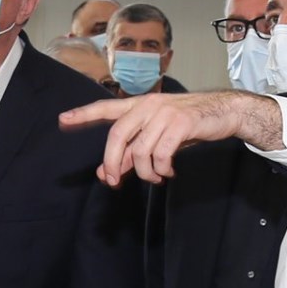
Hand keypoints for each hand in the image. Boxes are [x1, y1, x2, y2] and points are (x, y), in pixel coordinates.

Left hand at [58, 90, 283, 186]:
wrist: (224, 112)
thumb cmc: (187, 125)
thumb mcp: (156, 137)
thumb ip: (131, 152)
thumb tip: (108, 172)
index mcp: (139, 106)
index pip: (105, 108)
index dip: (83, 115)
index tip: (62, 119)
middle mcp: (148, 105)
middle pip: (116, 137)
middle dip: (111, 163)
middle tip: (112, 181)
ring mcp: (164, 112)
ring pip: (139, 151)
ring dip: (144, 172)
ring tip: (156, 177)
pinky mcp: (181, 122)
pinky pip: (161, 154)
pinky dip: (161, 169)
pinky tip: (168, 172)